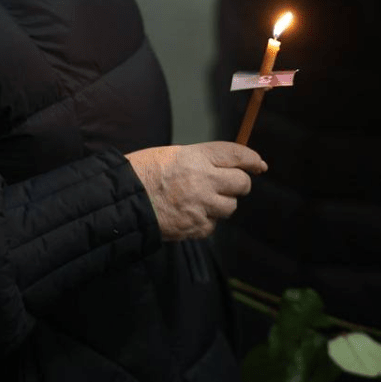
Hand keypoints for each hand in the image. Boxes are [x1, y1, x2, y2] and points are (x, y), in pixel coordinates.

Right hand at [126, 142, 266, 240]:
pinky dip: (205, 221)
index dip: (252, 159)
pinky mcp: (194, 226)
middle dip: (240, 184)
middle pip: (241, 184)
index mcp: (195, 157)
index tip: (259, 164)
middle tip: (229, 184)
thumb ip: (201, 160)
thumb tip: (229, 166)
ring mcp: (200, 205)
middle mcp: (202, 180)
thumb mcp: (172, 155)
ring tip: (200, 200)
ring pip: (230, 207)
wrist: (121, 200)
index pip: (236, 155)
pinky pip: (212, 225)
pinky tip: (188, 214)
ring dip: (221, 204)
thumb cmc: (142, 173)